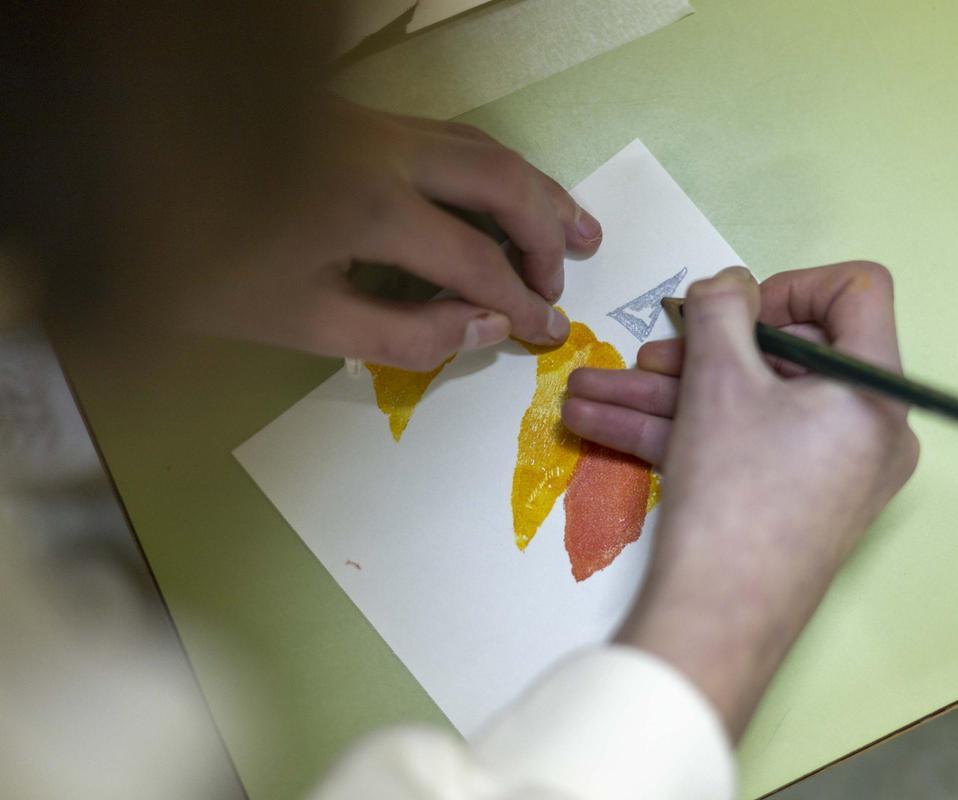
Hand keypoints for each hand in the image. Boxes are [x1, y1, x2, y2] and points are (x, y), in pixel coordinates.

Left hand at [181, 97, 602, 368]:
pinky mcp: (349, 117)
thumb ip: (402, 334)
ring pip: (475, 143)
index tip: (548, 331)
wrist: (117, 183)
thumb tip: (487, 326)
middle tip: (571, 271)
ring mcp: (365, 123)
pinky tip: (496, 193)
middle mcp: (380, 149)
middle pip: (498, 178)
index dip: (521, 300)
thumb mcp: (296, 324)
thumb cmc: (199, 269)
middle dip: (546, 228)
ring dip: (528, 187)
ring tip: (571, 225)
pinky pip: (444, 135)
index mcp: (368, 206)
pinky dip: (488, 167)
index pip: (476, 258)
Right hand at [563, 263, 918, 736]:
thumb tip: (728, 283)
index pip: (856, 292)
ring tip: (589, 391)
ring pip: (748, 405)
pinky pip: (743, 445)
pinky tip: (602, 424)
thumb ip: (721, 309)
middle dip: (701, 350)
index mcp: (872, 389)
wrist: (719, 620)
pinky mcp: (793, 500)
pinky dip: (681, 431)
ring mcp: (830, 469)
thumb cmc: (734, 492)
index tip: (734, 314)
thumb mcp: (719, 380)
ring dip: (668, 393)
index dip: (789, 286)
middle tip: (649, 354)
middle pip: (787, 353)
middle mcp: (866, 427)